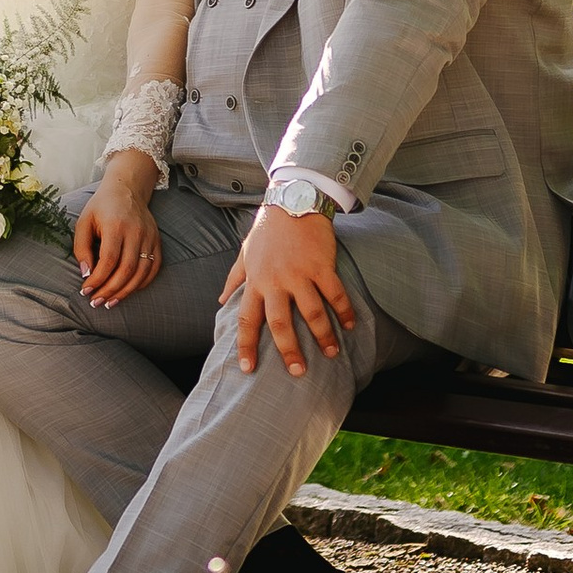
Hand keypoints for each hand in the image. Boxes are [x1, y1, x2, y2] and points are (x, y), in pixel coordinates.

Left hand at [74, 151, 163, 308]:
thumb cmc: (101, 207)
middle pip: (127, 269)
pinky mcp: (157, 240)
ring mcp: (149, 236)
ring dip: (126, 292)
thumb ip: (81, 248)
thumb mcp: (83, 222)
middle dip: (111, 290)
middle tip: (97, 302)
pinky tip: (128, 291)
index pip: (109, 260)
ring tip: (110, 302)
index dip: (98, 280)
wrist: (126, 189)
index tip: (86, 291)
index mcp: (116, 225)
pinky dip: (142, 283)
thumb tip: (86, 274)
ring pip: (142, 272)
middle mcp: (136, 231)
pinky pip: (154, 268)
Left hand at [220, 203, 352, 377]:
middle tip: (297, 372)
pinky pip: (335, 294)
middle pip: (280, 323)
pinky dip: (344, 311)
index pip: (247, 319)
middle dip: (288, 351)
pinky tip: (351, 325)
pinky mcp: (321, 265)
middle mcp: (275, 280)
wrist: (292, 199)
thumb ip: (234, 278)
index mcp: (256, 281)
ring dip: (323, 336)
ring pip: (311, 313)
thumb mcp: (245, 252)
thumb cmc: (268, 230)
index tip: (248, 368)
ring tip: (331, 354)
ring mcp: (300, 273)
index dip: (246, 345)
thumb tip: (220, 300)